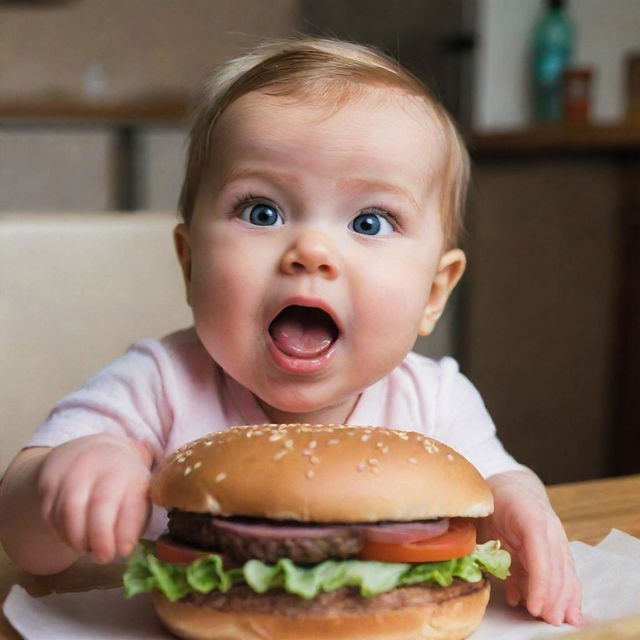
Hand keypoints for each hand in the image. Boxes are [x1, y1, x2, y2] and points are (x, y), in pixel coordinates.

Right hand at [37, 434, 152, 563]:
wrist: (93, 452)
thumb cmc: (122, 481)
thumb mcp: (138, 494)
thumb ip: (134, 520)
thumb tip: (123, 549)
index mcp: (132, 472)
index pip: (132, 501)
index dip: (127, 529)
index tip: (124, 551)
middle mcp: (104, 467)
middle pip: (100, 503)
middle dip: (100, 537)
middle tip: (103, 558)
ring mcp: (75, 471)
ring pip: (70, 511)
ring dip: (77, 539)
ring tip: (87, 548)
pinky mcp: (50, 479)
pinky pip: (51, 513)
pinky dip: (60, 533)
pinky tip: (72, 538)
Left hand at [478, 470, 581, 625]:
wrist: (512, 485)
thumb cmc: (493, 497)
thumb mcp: (482, 511)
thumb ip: (478, 533)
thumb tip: (475, 561)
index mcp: (529, 515)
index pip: (540, 553)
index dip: (540, 583)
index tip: (535, 606)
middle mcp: (548, 527)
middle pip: (556, 565)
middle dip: (554, 596)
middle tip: (547, 620)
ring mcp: (554, 537)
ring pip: (564, 570)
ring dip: (563, 597)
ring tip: (559, 619)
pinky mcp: (554, 547)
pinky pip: (562, 571)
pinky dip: (565, 590)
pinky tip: (563, 609)